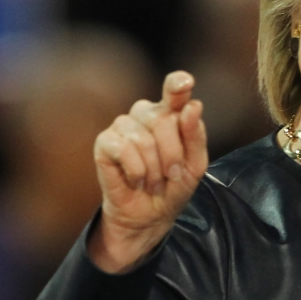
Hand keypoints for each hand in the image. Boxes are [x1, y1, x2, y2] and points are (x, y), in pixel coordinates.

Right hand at [89, 71, 207, 272]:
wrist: (150, 215)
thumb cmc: (174, 185)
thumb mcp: (196, 164)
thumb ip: (196, 135)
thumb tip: (193, 106)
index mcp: (171, 113)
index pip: (175, 89)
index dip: (178, 84)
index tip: (185, 83)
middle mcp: (146, 113)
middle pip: (163, 119)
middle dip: (173, 154)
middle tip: (172, 174)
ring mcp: (123, 125)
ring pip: (144, 138)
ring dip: (154, 168)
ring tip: (154, 181)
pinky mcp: (104, 143)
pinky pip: (123, 149)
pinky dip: (135, 170)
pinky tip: (136, 180)